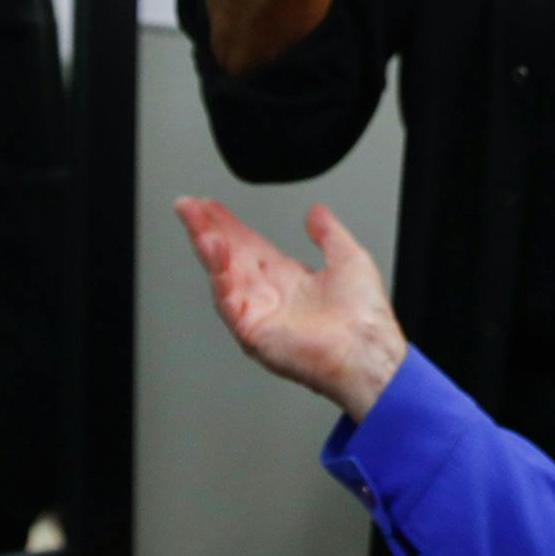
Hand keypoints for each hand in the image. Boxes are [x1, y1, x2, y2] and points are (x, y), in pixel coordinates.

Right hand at [176, 196, 406, 421]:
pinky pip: (228, 301)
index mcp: (289, 279)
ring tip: (199, 226)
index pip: (249, 247)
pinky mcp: (252, 332)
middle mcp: (270, 296)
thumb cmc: (364, 317)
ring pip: (223, 276)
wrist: (366, 349)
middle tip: (188, 207)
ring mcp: (259, 315)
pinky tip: (214, 252)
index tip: (210, 206)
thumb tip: (316, 212)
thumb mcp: (348, 258)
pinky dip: (219, 276)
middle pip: (229, 257)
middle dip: (207, 230)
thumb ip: (328, 233)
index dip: (229, 226)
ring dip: (209, 249)